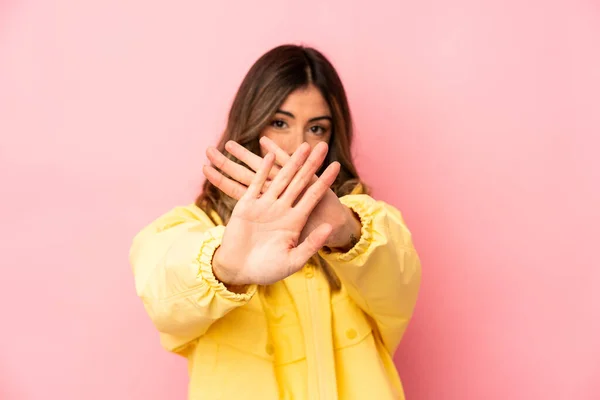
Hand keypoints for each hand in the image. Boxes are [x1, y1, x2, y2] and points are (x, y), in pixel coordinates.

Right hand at [210, 142, 339, 285]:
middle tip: (322, 145)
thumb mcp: (293, 260)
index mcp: (295, 221)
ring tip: (302, 145)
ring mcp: (264, 206)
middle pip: (299, 181)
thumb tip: (329, 229)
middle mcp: (282, 209)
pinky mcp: (246, 205)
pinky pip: (256, 184)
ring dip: (291, 162)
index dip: (325, 181)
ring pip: (281, 178)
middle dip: (311, 163)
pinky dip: (264, 170)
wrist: (238, 271)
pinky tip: (270, 155)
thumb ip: (311, 244)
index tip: (337, 166)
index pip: (313, 196)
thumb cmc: (266, 270)